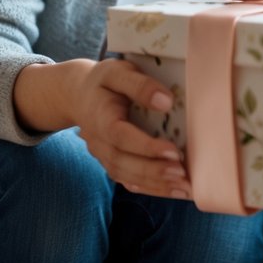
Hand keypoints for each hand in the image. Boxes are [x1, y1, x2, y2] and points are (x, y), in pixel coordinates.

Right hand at [75, 58, 191, 199]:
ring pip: (126, 176)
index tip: (174, 152)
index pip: (120, 136)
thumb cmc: (103, 81)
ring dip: (156, 185)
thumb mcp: (118, 71)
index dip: (146, 147)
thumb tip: (166, 102)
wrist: (78, 95)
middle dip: (154, 171)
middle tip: (183, 174)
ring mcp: (103, 155)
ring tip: (184, 187)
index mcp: (99, 116)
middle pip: (123, 162)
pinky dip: (151, 189)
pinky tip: (173, 191)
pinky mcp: (111, 162)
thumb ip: (139, 84)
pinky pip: (128, 181)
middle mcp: (98, 141)